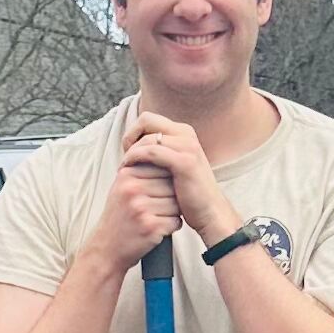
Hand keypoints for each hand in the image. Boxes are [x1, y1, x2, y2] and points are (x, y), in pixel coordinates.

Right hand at [89, 143, 185, 277]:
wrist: (106, 248)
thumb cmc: (118, 217)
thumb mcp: (121, 187)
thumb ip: (139, 170)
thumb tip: (164, 153)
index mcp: (127, 176)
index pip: (162, 168)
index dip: (165, 182)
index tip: (156, 193)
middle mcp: (132, 189)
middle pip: (171, 185)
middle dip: (170, 197)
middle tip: (156, 209)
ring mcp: (141, 208)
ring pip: (176, 204)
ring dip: (172, 213)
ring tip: (155, 218)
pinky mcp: (150, 226)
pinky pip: (176, 221)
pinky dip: (171, 227)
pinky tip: (157, 229)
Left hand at [119, 115, 238, 247]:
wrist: (209, 213)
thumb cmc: (188, 194)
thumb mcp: (171, 168)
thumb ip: (158, 153)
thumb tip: (132, 145)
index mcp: (183, 133)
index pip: (148, 119)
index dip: (133, 132)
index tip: (127, 152)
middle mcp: (187, 134)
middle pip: (146, 120)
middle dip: (130, 137)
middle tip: (124, 158)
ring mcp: (187, 147)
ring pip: (147, 137)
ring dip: (130, 151)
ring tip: (124, 167)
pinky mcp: (185, 162)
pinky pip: (151, 152)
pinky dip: (136, 159)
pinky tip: (129, 171)